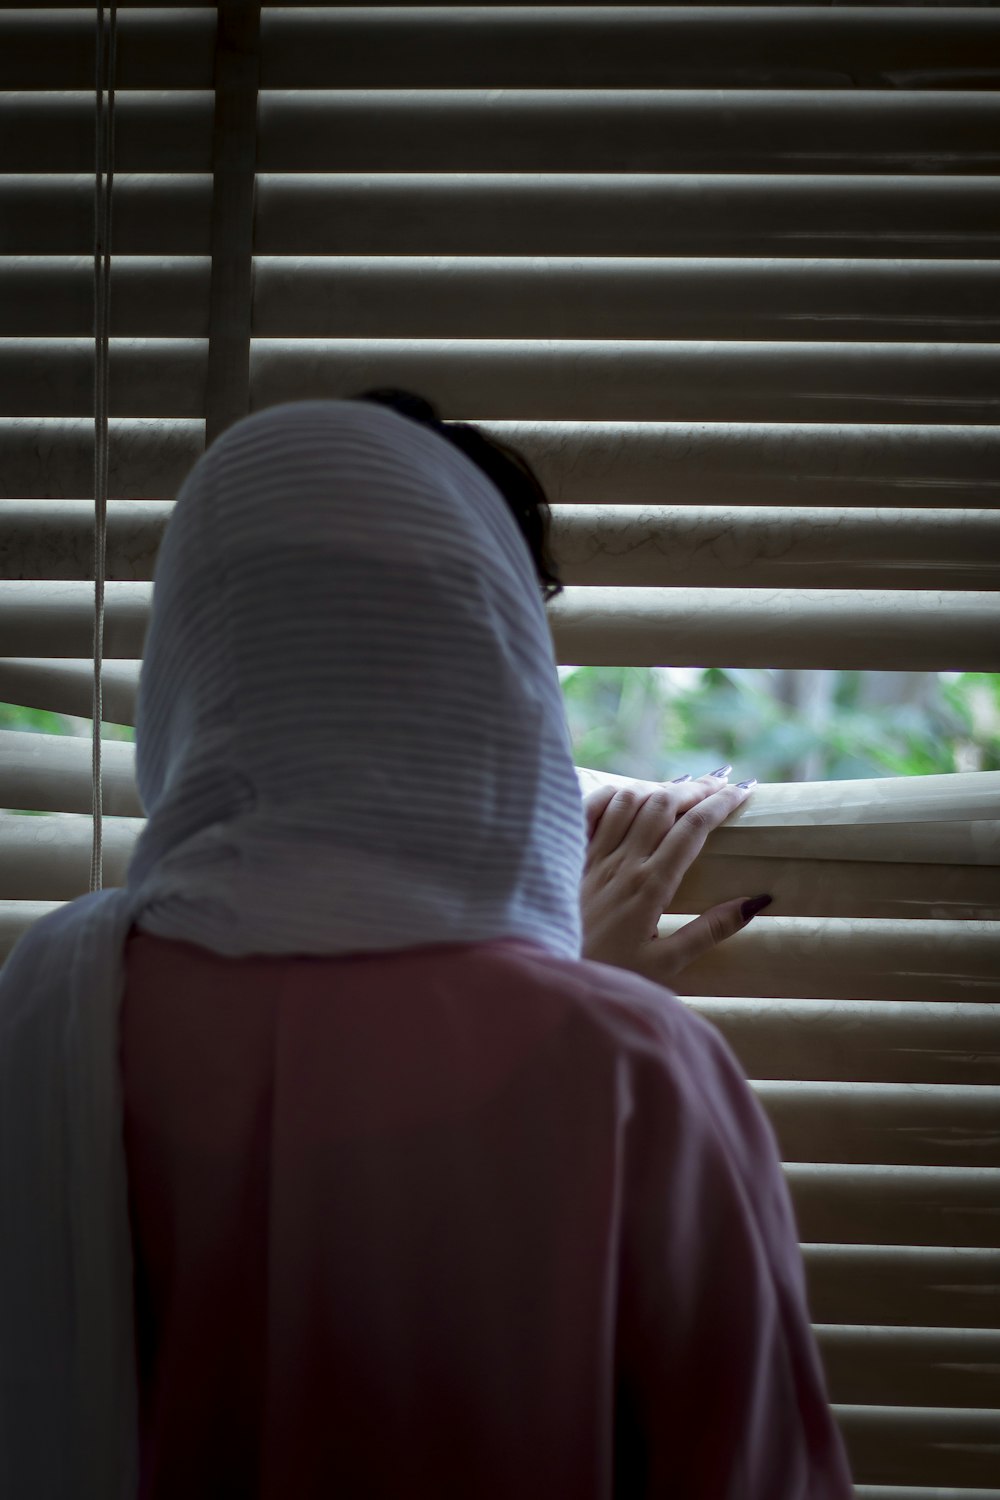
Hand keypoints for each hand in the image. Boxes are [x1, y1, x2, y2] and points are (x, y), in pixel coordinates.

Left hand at [580, 773, 769, 988]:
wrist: (550, 976)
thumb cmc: (611, 973)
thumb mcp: (667, 965)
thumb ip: (710, 931)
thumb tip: (755, 902)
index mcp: (650, 885)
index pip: (693, 829)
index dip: (721, 804)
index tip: (743, 791)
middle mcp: (622, 862)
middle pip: (664, 804)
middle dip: (696, 788)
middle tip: (721, 783)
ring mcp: (592, 855)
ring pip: (628, 799)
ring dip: (659, 788)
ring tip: (682, 787)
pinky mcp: (570, 856)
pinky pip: (590, 809)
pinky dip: (613, 795)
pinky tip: (630, 795)